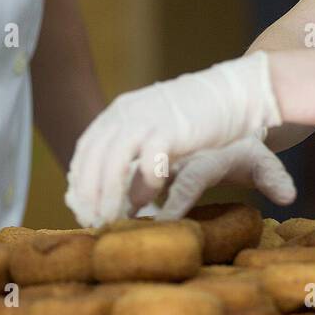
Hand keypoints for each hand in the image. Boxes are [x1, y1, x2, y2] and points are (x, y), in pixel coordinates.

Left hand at [65, 51, 282, 226]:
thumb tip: (112, 179)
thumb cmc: (195, 116)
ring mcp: (147, 119)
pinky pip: (148, 164)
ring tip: (112, 220)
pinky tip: (145, 205)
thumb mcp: (154, 124)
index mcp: (120, 110)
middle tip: (92, 222)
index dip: (80, 180)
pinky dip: (143, 188)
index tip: (80, 206)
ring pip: (113, 164)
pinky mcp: (171, 130)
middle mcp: (127, 112)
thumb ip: (131, 145)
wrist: (233, 92)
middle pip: (93, 159)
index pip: (86, 148)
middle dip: (88, 194)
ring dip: (109, 196)